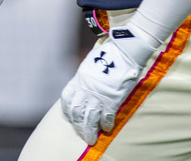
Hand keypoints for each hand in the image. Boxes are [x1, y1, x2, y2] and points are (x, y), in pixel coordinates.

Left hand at [60, 25, 160, 144]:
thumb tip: (85, 86)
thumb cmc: (109, 55)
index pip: (67, 99)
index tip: (70, 117)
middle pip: (77, 112)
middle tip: (83, 135)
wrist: (123, 50)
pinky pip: (106, 117)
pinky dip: (106, 124)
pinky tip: (107, 128)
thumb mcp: (90, 65)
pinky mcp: (112, 99)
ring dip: (89, 130)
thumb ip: (86, 77)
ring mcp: (98, 95)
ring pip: (89, 118)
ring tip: (91, 139)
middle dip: (78, 126)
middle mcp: (85, 89)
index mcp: (79, 79)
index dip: (67, 111)